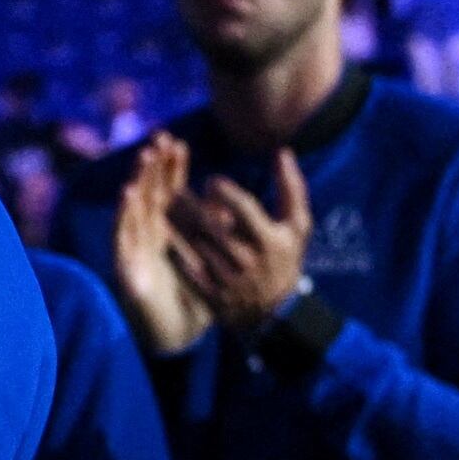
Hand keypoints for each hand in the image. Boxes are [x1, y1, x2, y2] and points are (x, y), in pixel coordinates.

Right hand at [112, 131, 213, 356]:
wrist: (180, 336)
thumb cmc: (195, 298)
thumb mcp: (211, 260)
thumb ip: (215, 234)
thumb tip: (227, 206)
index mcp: (169, 232)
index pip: (167, 192)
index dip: (170, 168)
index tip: (177, 142)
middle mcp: (148, 236)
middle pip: (148, 194)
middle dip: (152, 167)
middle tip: (159, 139)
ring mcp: (135, 250)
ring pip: (133, 210)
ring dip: (137, 182)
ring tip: (143, 160)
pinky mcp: (126, 268)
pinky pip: (122, 237)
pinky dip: (123, 214)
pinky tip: (127, 195)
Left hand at [167, 147, 313, 332]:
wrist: (275, 308)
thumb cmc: (284, 256)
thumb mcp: (297, 225)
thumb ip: (291, 188)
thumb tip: (282, 151)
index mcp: (271, 239)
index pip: (245, 209)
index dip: (226, 192)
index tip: (210, 180)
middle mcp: (250, 259)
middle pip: (213, 226)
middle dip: (190, 205)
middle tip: (171, 188)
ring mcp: (230, 278)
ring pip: (196, 245)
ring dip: (177, 225)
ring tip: (161, 205)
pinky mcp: (213, 294)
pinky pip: (188, 269)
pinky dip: (175, 251)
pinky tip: (162, 235)